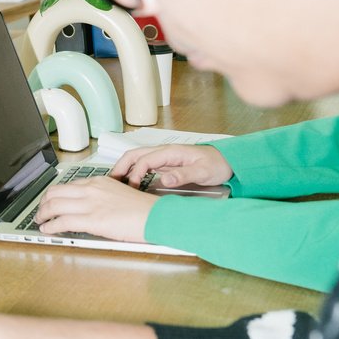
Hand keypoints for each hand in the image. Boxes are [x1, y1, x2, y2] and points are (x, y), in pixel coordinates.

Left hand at [34, 176, 157, 241]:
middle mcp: (91, 189)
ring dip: (43, 215)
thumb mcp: (118, 193)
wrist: (156, 215)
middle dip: (43, 203)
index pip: (67, 185)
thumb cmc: (142, 209)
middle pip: (55, 193)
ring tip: (40, 222)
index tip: (50, 201)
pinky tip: (47, 230)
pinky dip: (51, 226)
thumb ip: (101, 196)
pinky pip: (63, 221)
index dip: (54, 195)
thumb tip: (90, 206)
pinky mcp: (92, 220)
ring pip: (54, 206)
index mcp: (98, 181)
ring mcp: (90, 204)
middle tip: (40, 212)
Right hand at [110, 142, 232, 189]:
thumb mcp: (202, 172)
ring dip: (125, 168)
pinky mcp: (166, 164)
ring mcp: (164, 158)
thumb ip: (183, 176)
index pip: (144, 160)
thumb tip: (164, 179)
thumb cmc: (216, 164)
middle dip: (121, 166)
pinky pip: (145, 165)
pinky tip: (131, 181)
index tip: (130, 187)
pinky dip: (134, 171)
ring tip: (116, 181)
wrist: (227, 161)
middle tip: (111, 181)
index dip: (134, 173)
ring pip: (138, 159)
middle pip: (135, 154)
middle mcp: (164, 152)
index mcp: (170, 152)